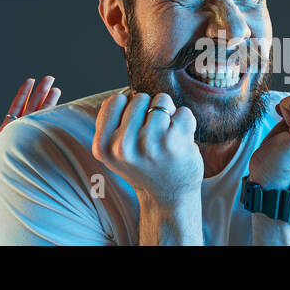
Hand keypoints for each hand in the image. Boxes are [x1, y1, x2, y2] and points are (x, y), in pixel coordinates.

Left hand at [0, 76, 59, 211]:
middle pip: (31, 111)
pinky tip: (56, 111)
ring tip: (56, 88)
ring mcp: (25, 146)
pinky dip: (49, 122)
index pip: (15, 111)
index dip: (23, 95)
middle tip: (50, 78)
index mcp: (3, 137)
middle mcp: (16, 140)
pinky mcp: (31, 153)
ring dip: (47, 104)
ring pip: (39, 119)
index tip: (30, 81)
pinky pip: (42, 134)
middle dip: (41, 94)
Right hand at [92, 92, 203, 244]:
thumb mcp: (116, 150)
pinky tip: (180, 142)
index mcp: (104, 146)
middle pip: (140, 98)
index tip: (135, 128)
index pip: (115, 100)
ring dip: (169, 115)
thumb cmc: (144, 166)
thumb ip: (113, 121)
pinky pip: (183, 112)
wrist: (168, 197)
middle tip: (153, 137)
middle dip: (149, 111)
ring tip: (166, 139)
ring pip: (162, 101)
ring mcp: (149, 142)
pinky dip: (186, 123)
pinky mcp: (174, 142)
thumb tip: (125, 92)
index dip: (129, 109)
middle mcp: (123, 145)